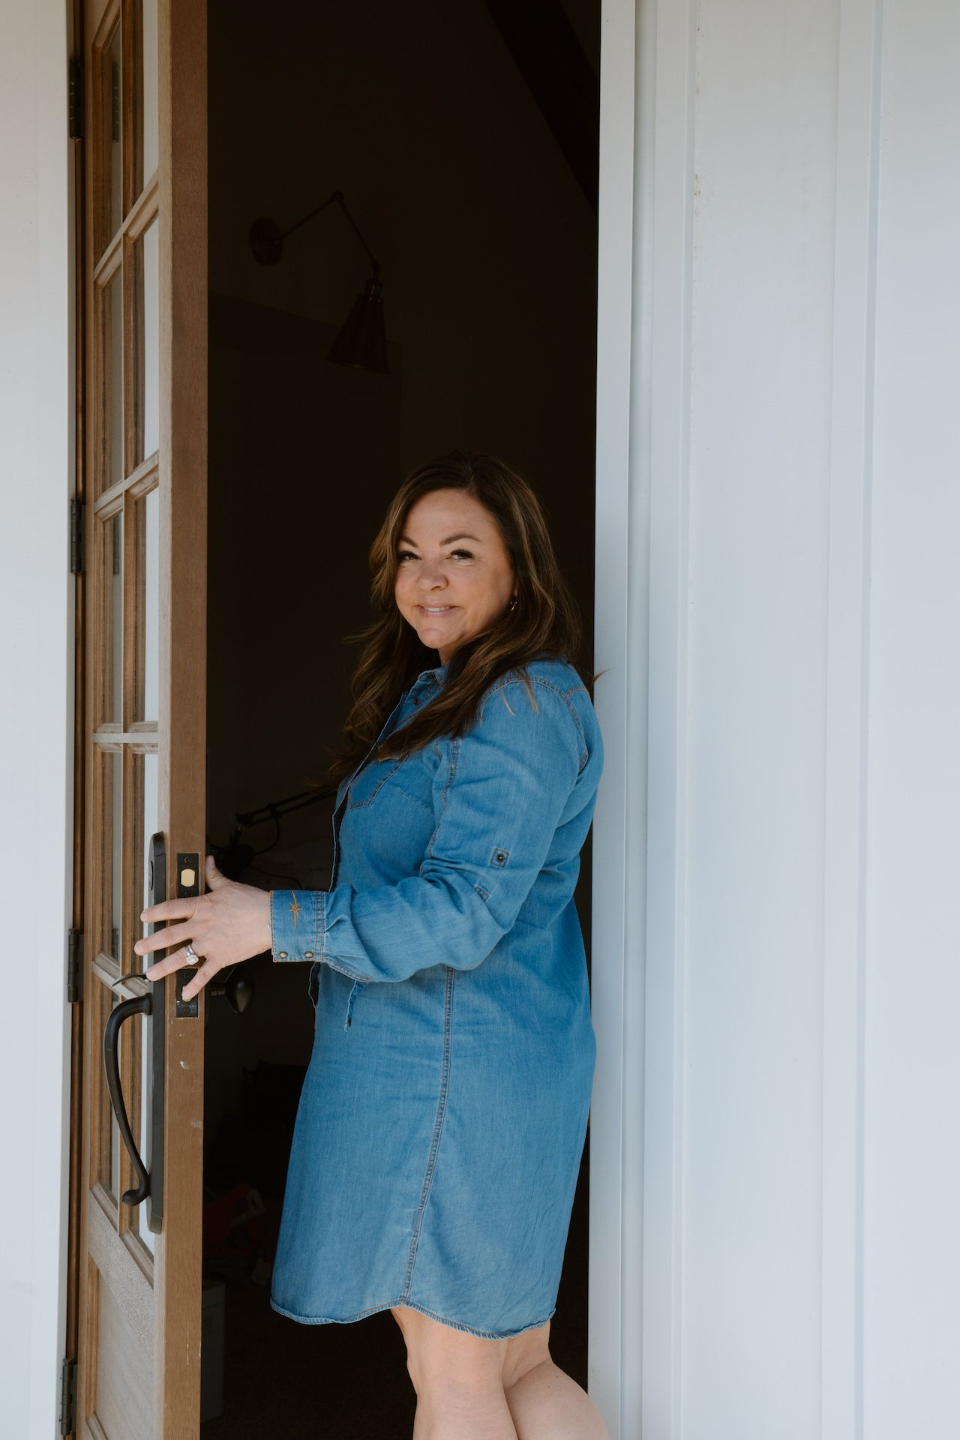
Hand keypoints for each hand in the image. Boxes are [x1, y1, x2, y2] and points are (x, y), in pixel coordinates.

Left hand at [134, 854, 272, 1000]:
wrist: (271, 919)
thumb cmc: (252, 902)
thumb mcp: (229, 885)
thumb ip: (213, 875)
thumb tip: (207, 861)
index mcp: (202, 907)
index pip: (172, 908)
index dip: (155, 912)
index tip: (144, 917)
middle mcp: (201, 926)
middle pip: (170, 935)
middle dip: (151, 943)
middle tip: (139, 948)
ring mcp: (209, 944)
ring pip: (181, 957)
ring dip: (164, 966)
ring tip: (151, 973)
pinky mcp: (220, 958)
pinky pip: (204, 974)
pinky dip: (194, 986)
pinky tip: (185, 993)